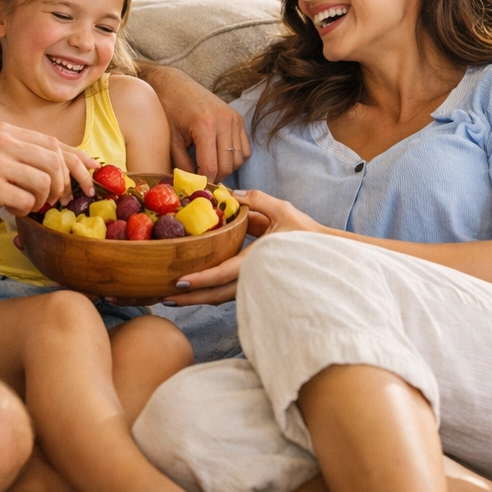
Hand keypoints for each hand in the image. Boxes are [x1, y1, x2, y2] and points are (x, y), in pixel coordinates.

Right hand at [0, 122, 95, 228]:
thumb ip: (22, 155)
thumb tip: (64, 167)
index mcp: (5, 131)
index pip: (54, 143)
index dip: (79, 160)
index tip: (92, 176)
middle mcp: (2, 142)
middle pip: (56, 161)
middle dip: (65, 184)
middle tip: (57, 201)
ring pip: (45, 182)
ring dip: (43, 200)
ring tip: (28, 206)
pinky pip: (27, 200)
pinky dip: (25, 211)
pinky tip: (11, 211)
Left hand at [141, 64, 249, 179]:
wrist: (175, 84)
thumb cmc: (169, 110)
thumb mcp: (170, 140)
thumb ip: (182, 164)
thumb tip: (193, 185)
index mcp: (205, 126)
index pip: (211, 167)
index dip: (204, 182)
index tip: (196, 187)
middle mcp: (224, 122)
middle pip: (227, 166)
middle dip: (215, 178)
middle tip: (202, 180)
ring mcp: (234, 119)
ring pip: (238, 160)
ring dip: (226, 169)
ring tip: (209, 167)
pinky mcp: (238, 119)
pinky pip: (245, 149)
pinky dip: (235, 158)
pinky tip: (219, 156)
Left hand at [161, 190, 321, 306]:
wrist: (328, 257)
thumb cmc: (306, 234)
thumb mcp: (282, 210)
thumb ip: (256, 200)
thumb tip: (229, 194)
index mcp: (258, 262)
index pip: (224, 274)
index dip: (201, 279)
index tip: (180, 283)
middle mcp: (254, 278)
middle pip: (216, 295)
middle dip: (190, 298)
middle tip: (164, 296)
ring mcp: (255, 285)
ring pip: (220, 297)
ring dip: (197, 297)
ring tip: (170, 296)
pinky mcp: (255, 286)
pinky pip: (228, 292)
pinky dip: (209, 292)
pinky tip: (193, 289)